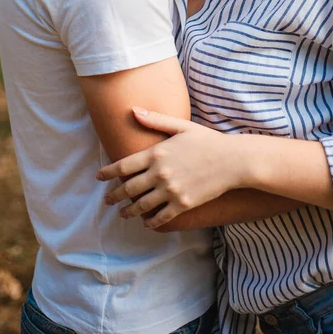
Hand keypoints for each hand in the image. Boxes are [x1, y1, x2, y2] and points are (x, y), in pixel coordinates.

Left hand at [97, 107, 247, 228]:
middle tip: (107, 200)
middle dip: (115, 196)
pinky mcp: (183, 204)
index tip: (99, 177)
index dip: (108, 173)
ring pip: (142, 205)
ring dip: (129, 211)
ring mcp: (171, 190)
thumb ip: (156, 120)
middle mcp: (160, 173)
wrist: (233, 161)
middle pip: (128, 188)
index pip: (123, 166)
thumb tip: (133, 110)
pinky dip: (151, 221)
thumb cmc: (208, 141)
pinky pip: (161, 216)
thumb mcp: (181, 127)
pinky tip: (146, 222)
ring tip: (123, 214)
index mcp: (156, 153)